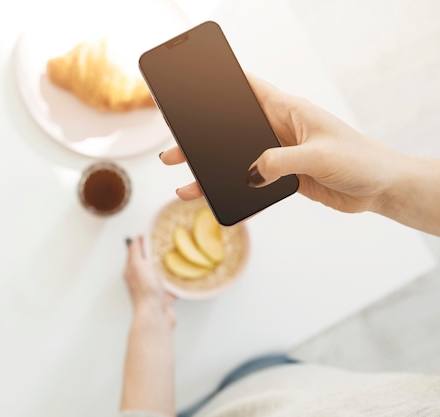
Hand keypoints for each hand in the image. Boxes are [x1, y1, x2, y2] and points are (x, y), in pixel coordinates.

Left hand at [124, 236, 175, 326]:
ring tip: (175, 261)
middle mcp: (140, 281)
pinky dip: (175, 285)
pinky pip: (170, 289)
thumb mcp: (138, 265)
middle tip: (164, 246)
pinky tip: (182, 279)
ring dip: (166, 270)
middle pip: (147, 264)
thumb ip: (135, 252)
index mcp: (132, 272)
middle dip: (155, 256)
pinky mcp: (163, 299)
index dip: (141, 243)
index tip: (151, 235)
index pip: (134, 253)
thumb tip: (135, 239)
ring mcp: (152, 291)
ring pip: (159, 277)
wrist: (155, 317)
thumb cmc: (146, 292)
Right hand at [159, 75, 404, 213]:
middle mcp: (279, 130)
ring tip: (185, 183)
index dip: (222, 84)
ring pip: (235, 160)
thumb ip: (281, 162)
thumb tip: (248, 174)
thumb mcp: (318, 156)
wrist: (380, 189)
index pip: (249, 89)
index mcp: (289, 111)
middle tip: (174, 150)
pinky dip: (232, 192)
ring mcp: (279, 155)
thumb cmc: (359, 160)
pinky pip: (250, 184)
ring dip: (211, 171)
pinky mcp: (283, 178)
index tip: (191, 85)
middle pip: (231, 130)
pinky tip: (216, 201)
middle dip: (201, 139)